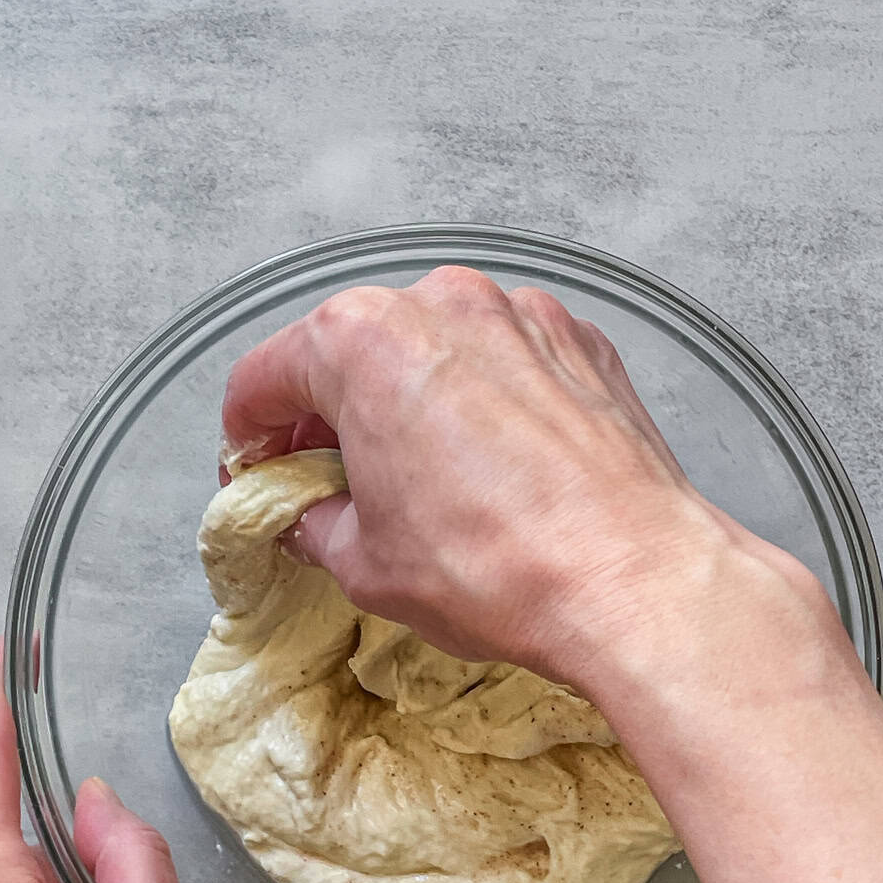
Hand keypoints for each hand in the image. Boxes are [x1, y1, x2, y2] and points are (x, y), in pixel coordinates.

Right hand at [221, 266, 846, 709]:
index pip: (266, 376)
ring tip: (424, 480)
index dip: (248, 433)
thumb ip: (315, 524)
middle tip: (332, 481)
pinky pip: (506, 362)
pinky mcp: (580, 343)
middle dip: (330, 414)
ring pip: (434, 350)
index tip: (255, 466)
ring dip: (412, 401)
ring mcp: (520, 315)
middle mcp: (440, 305)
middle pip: (351, 350)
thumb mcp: (367, 565)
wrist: (633, 578)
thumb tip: (310, 518)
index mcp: (362, 342)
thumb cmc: (501, 567)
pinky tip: (495, 467)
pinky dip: (485, 401)